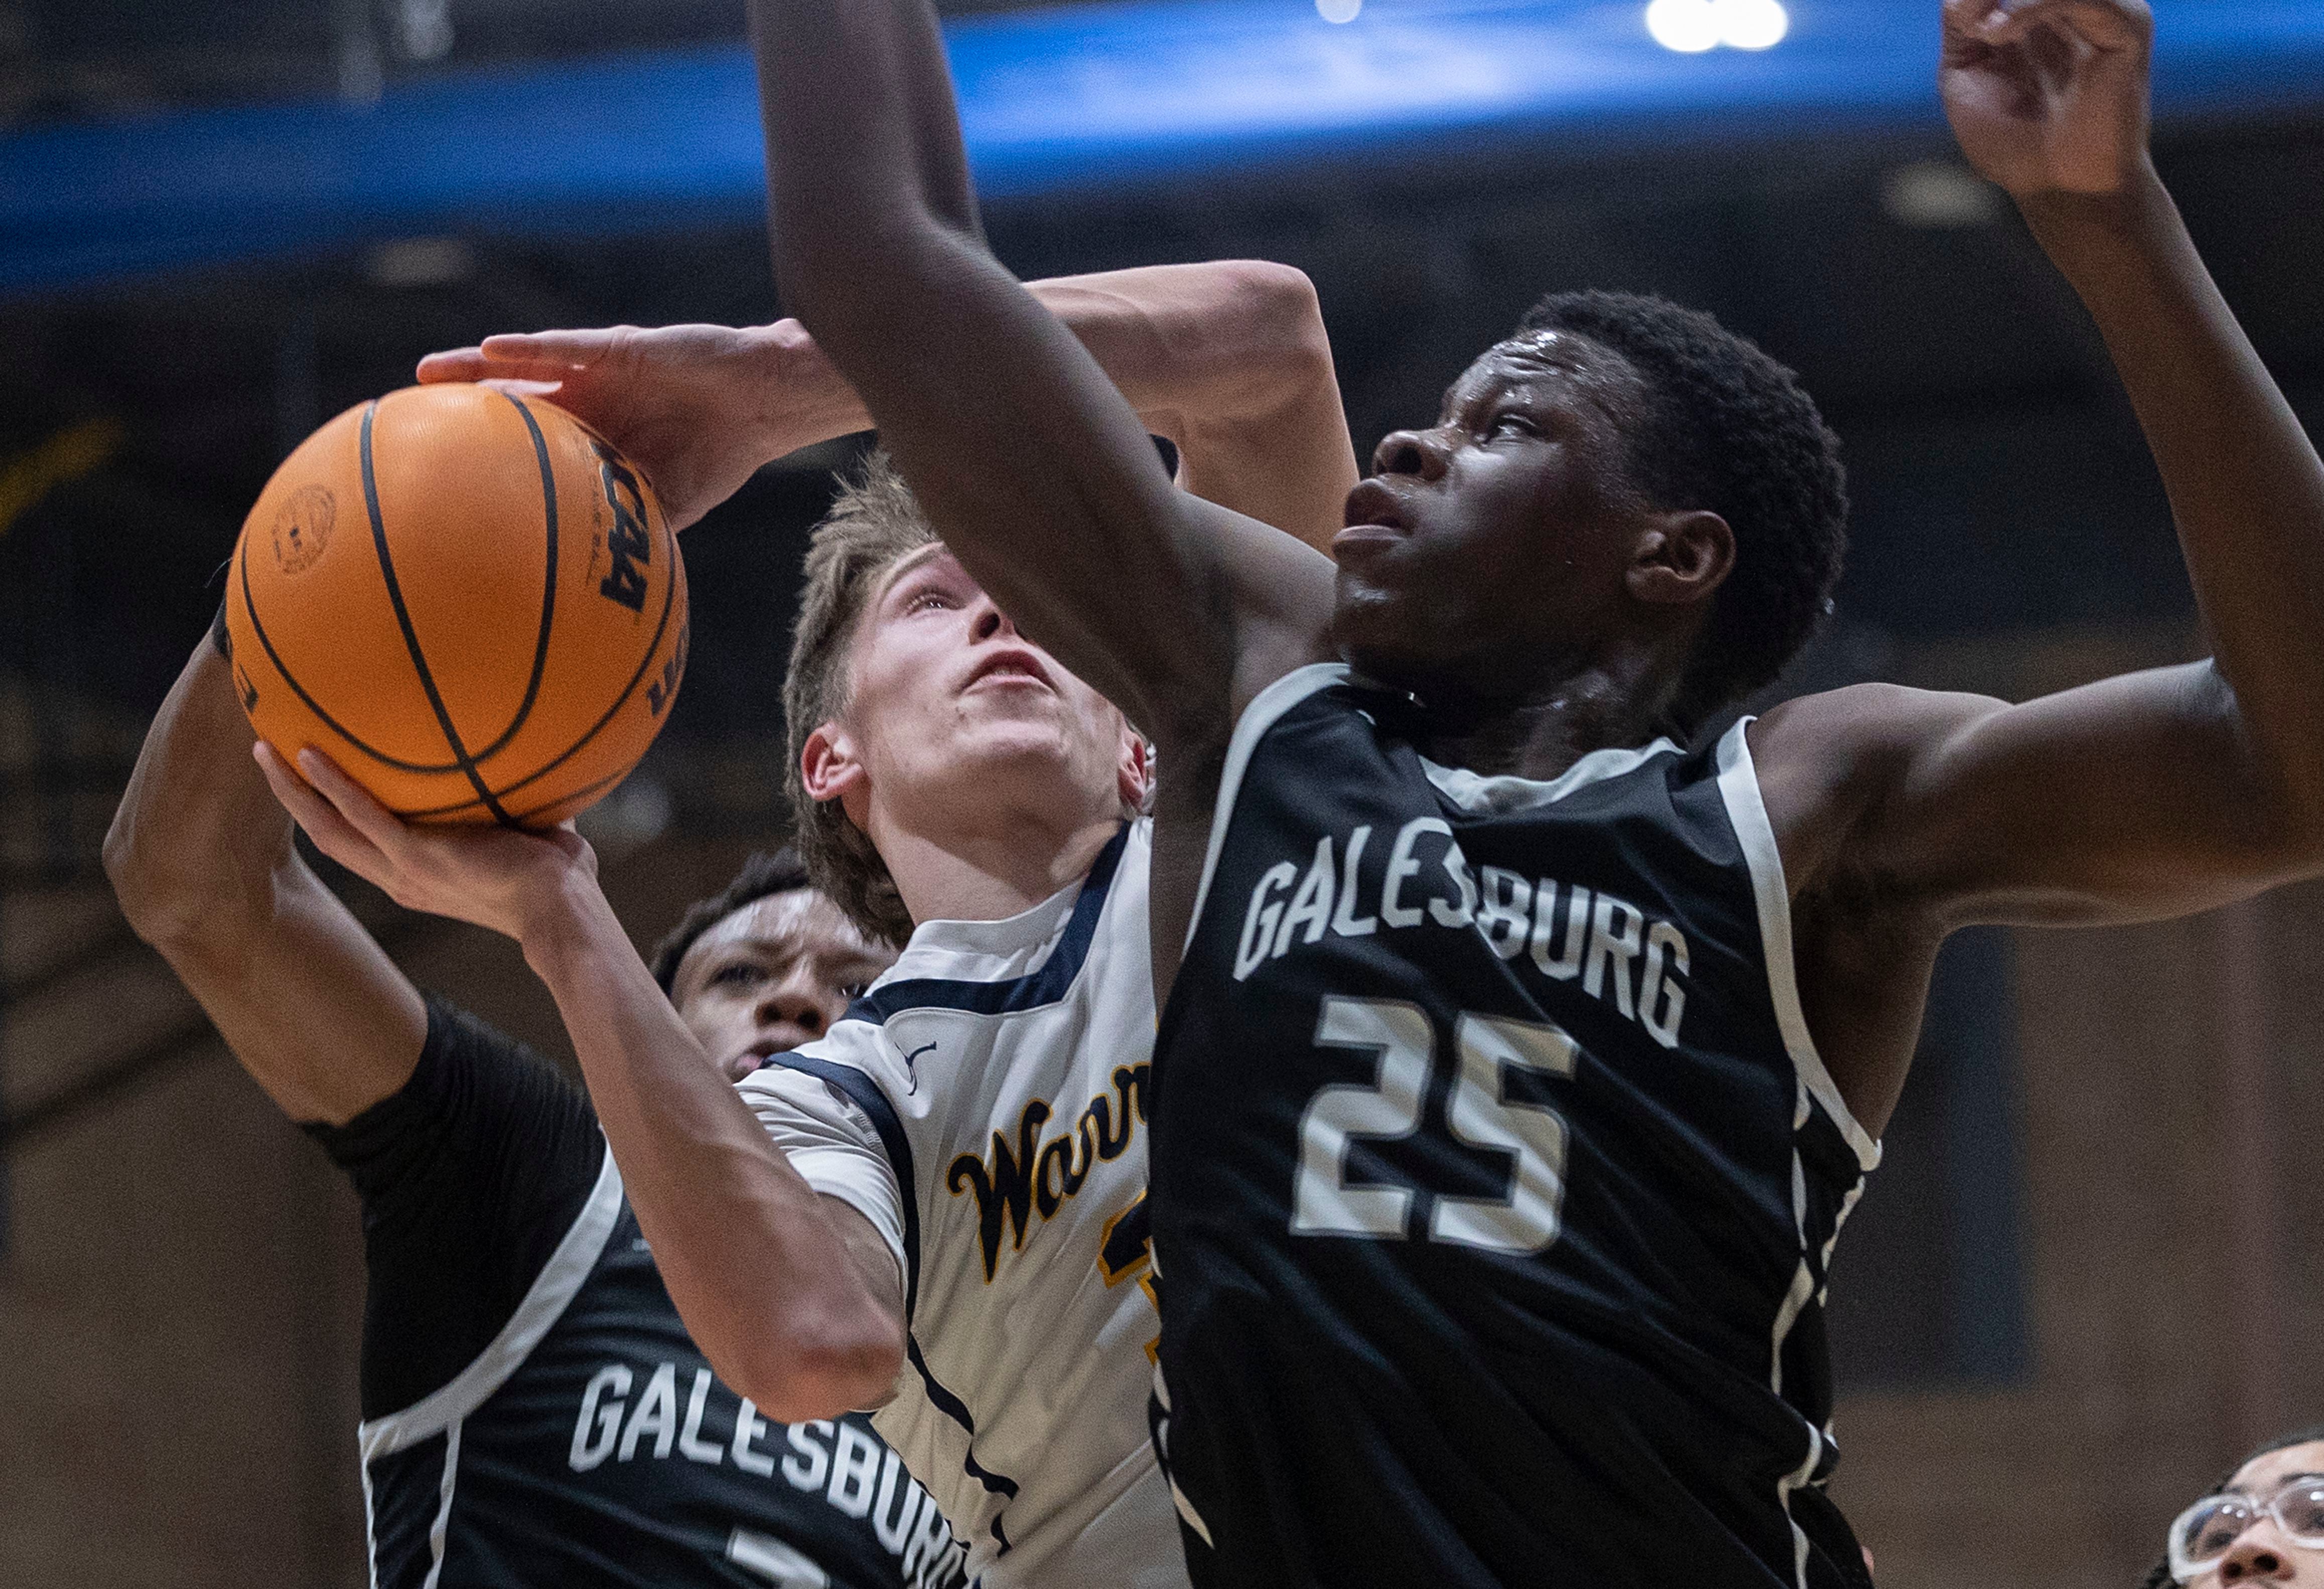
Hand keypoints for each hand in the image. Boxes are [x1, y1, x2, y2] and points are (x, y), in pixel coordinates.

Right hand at [254, 742, 597, 946]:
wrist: (563, 911)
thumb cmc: (558, 879)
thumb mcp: (526, 836)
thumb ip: (518, 806)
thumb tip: (538, 764)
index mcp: (418, 877)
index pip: (361, 845)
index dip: (332, 815)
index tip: (314, 784)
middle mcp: (401, 878)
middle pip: (327, 835)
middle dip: (292, 798)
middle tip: (267, 755)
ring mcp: (404, 869)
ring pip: (327, 828)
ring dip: (292, 789)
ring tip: (265, 748)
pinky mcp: (416, 856)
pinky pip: (361, 814)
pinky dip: (332, 784)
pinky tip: (308, 752)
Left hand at [416, 321, 854, 529]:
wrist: (765, 405)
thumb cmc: (720, 455)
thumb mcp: (671, 504)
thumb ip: (635, 531)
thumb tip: (601, 594)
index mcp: (592, 437)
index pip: (524, 445)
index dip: (479, 455)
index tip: (431, 476)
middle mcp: (584, 401)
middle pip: (507, 401)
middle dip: (459, 409)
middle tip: (403, 422)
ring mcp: (597, 371)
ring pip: (523, 366)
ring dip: (475, 367)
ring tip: (425, 372)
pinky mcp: (621, 347)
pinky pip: (568, 345)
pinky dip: (530, 347)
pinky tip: (492, 348)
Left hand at [1940, 0, 2152, 199]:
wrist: (2054, 187)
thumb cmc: (2011, 141)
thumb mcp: (1965, 75)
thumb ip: (1962, 24)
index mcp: (2039, 8)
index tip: (1958, 17)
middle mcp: (2076, 2)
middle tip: (1967, 17)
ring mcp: (2105, 10)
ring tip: (1983, 31)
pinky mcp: (2128, 27)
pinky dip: (2034, 6)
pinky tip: (2000, 35)